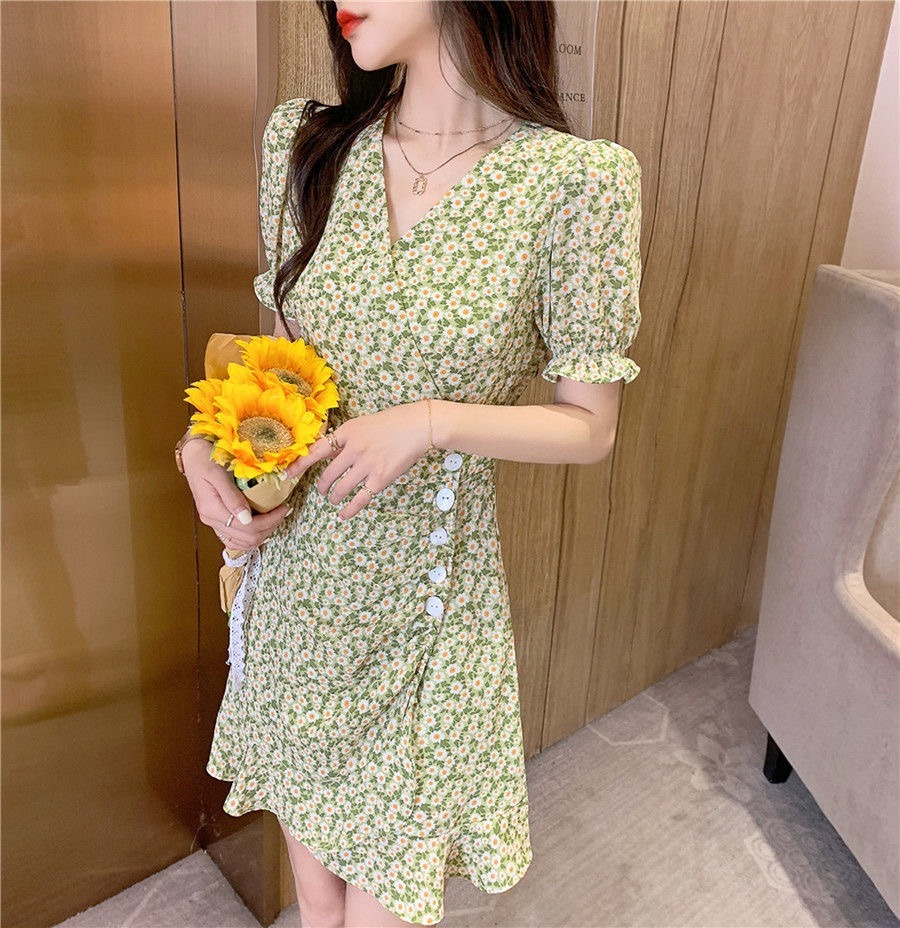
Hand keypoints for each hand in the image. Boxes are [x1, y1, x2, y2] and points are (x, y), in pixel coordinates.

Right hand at [181, 437, 292, 549]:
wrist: (193, 455)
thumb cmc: (205, 458)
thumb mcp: (219, 473)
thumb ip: (232, 497)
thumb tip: (247, 519)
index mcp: (212, 510)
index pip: (248, 528)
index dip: (270, 521)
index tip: (284, 507)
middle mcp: (211, 520)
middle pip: (248, 538)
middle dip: (270, 527)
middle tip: (283, 511)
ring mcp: (213, 522)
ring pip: (242, 543)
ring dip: (263, 534)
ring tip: (275, 517)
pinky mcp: (216, 520)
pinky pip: (235, 539)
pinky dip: (251, 536)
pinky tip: (262, 525)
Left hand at [279, 400, 430, 520]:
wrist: (418, 426)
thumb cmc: (393, 422)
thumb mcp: (363, 423)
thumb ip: (347, 438)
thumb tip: (333, 451)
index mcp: (347, 432)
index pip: (316, 451)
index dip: (299, 465)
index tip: (287, 474)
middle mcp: (353, 449)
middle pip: (327, 474)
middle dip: (322, 486)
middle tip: (322, 490)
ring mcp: (366, 465)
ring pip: (341, 488)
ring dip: (334, 497)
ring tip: (333, 499)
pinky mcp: (380, 478)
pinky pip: (359, 499)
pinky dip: (349, 509)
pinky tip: (344, 514)